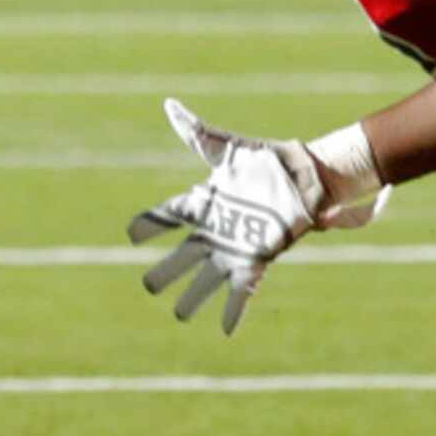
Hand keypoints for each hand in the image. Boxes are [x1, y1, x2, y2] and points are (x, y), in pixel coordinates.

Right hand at [129, 98, 386, 334]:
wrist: (304, 175)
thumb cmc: (265, 159)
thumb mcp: (227, 146)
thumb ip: (197, 132)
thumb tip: (169, 105)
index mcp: (205, 202)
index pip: (170, 215)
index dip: (149, 225)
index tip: (131, 235)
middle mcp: (217, 229)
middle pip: (184, 255)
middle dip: (166, 272)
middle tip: (149, 285)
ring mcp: (236, 246)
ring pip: (208, 277)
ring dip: (194, 298)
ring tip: (179, 315)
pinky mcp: (259, 258)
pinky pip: (243, 289)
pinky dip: (234, 310)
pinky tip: (225, 330)